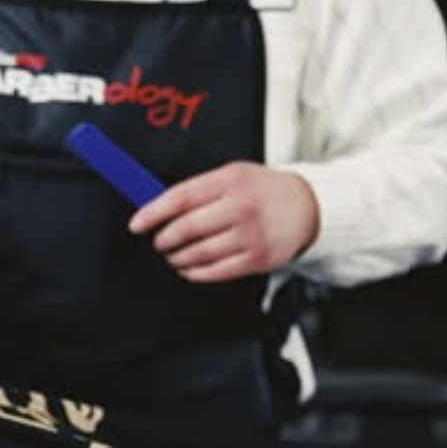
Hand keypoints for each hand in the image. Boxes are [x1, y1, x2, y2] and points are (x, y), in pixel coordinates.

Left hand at [128, 161, 319, 282]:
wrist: (308, 207)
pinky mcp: (259, 259)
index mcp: (230, 181)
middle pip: (187, 228)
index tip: (137, 224)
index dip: (153, 213)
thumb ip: (199, 189)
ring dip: (177, 258)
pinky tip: (189, 268)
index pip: (181, 197)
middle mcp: (240, 207)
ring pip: (199, 253)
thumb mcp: (233, 175)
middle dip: (164, 239)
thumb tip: (158, 206)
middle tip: (159, 241)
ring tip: (173, 255)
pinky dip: (196, 272)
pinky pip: (217, 271)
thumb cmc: (263, 190)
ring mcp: (250, 235)